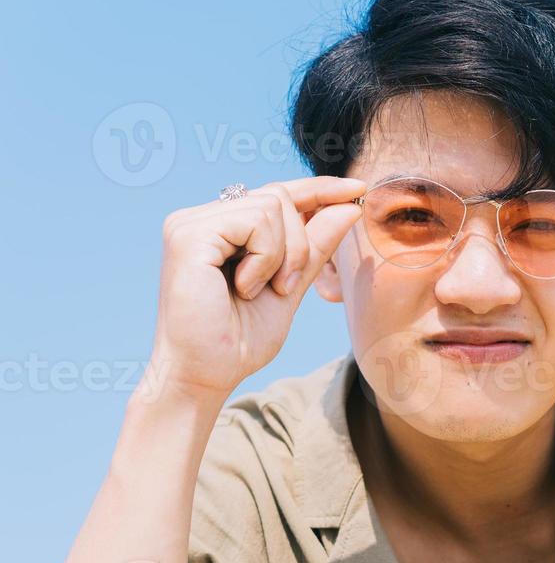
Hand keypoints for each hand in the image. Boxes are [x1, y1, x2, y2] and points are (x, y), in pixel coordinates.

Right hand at [148, 176, 364, 400]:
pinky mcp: (188, 234)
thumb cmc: (239, 340)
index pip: (277, 194)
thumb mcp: (290, 286)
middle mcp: (201, 218)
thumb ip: (315, 246)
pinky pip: (256, 220)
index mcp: (221, 228)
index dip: (319, 189)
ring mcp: (190, 223)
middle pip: (280, 196)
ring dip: (284, 254)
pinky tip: (244, 287)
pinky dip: (266, 258)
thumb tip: (349, 206)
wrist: (205, 375)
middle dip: (301, 243)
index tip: (358, 187)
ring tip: (259, 290)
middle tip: (284, 287)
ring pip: (273, 205)